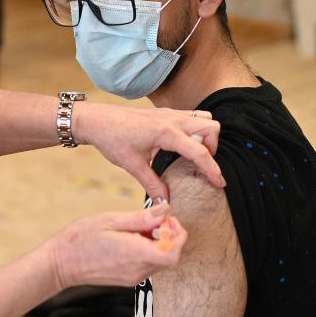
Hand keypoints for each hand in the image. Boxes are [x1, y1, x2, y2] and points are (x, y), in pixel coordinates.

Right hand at [48, 204, 186, 288]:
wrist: (62, 263)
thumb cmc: (80, 239)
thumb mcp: (109, 219)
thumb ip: (140, 217)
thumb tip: (164, 211)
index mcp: (134, 253)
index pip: (173, 252)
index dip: (177, 234)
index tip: (166, 220)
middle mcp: (137, 270)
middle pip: (170, 256)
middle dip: (168, 235)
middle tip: (151, 219)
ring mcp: (134, 277)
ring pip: (161, 260)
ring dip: (158, 242)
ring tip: (138, 227)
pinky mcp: (129, 279)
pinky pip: (149, 264)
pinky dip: (148, 249)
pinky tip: (132, 238)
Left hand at [74, 103, 224, 200]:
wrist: (95, 120)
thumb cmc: (111, 139)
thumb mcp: (132, 165)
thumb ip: (152, 184)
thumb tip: (166, 203)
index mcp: (165, 132)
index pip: (199, 152)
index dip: (212, 170)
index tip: (220, 184)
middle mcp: (171, 119)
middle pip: (210, 128)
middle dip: (213, 148)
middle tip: (200, 166)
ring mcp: (168, 113)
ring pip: (203, 118)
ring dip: (205, 136)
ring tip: (192, 155)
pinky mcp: (163, 113)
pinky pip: (190, 117)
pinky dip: (194, 130)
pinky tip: (181, 146)